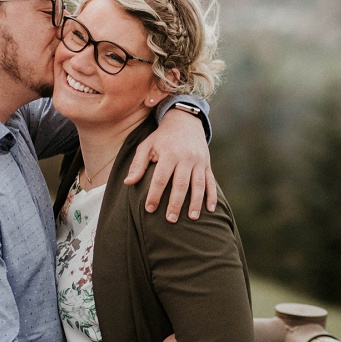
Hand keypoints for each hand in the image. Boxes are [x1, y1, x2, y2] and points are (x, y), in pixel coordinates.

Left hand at [127, 106, 217, 221]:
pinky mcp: (207, 165)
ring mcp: (199, 162)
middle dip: (176, 203)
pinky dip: (212, 196)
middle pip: (181, 184)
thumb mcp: (147, 146)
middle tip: (170, 220)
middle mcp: (186, 157)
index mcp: (169, 153)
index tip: (149, 209)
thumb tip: (128, 183)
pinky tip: (210, 210)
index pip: (161, 178)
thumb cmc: (162, 137)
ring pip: (199, 185)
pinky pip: (211, 182)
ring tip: (192, 218)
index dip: (155, 194)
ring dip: (196, 203)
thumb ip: (138, 164)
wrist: (185, 121)